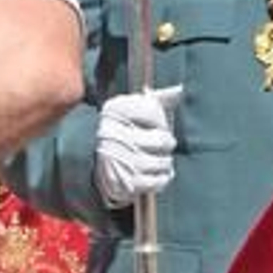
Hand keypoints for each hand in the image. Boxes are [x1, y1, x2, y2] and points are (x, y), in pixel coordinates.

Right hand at [93, 86, 181, 207]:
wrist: (92, 161)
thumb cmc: (122, 132)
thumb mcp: (132, 110)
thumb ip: (156, 99)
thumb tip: (179, 89)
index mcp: (114, 111)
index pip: (152, 110)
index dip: (160, 120)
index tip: (156, 125)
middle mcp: (112, 134)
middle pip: (161, 139)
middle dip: (166, 143)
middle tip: (162, 144)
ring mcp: (118, 160)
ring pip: (162, 162)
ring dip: (166, 162)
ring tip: (159, 159)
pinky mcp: (124, 182)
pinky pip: (158, 181)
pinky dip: (162, 178)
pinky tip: (157, 173)